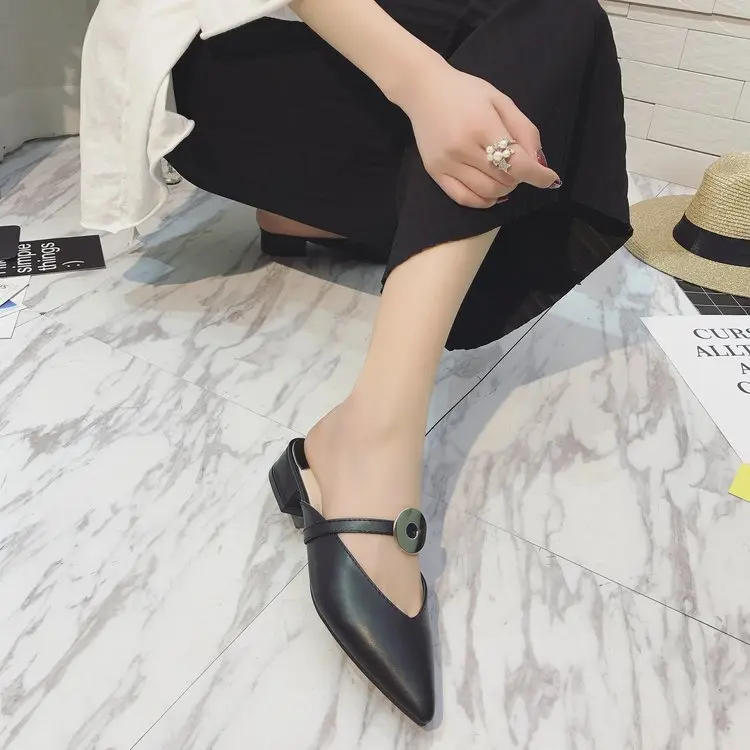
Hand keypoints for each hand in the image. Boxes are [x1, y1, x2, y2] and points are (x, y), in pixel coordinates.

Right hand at [398, 62, 560, 207]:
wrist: (424, 90)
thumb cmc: (466, 92)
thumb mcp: (501, 101)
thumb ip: (524, 130)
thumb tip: (538, 162)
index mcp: (482, 125)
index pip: (517, 162)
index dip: (538, 175)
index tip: (550, 178)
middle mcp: (463, 147)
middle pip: (504, 180)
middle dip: (519, 177)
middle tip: (517, 164)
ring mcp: (447, 163)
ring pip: (487, 192)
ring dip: (504, 189)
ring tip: (503, 174)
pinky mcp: (435, 172)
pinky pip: (463, 198)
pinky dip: (483, 201)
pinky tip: (491, 193)